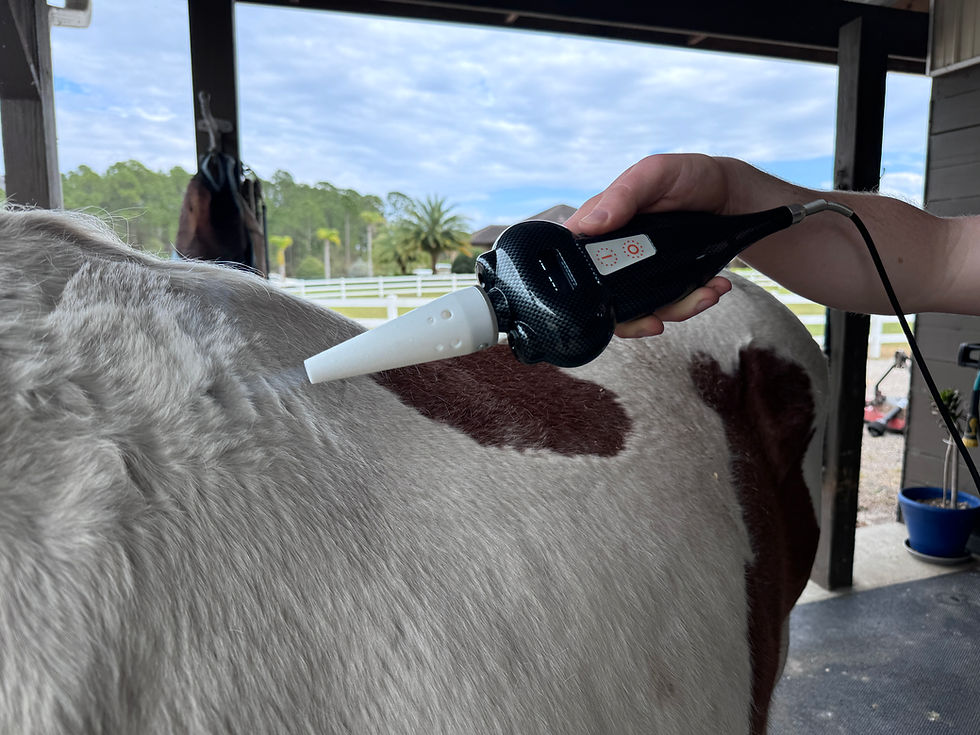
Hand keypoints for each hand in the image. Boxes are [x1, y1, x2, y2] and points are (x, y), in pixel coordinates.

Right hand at [564, 154, 736, 337]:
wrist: (732, 193)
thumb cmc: (688, 175)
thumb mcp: (655, 174)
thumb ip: (623, 195)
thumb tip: (589, 225)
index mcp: (600, 224)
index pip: (574, 261)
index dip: (581, 288)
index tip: (605, 301)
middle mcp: (615, 252)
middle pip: (605, 300)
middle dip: (634, 318)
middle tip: (657, 321)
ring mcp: (641, 271)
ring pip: (641, 310)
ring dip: (675, 311)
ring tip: (705, 294)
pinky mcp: (666, 281)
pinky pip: (670, 306)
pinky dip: (693, 304)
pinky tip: (713, 288)